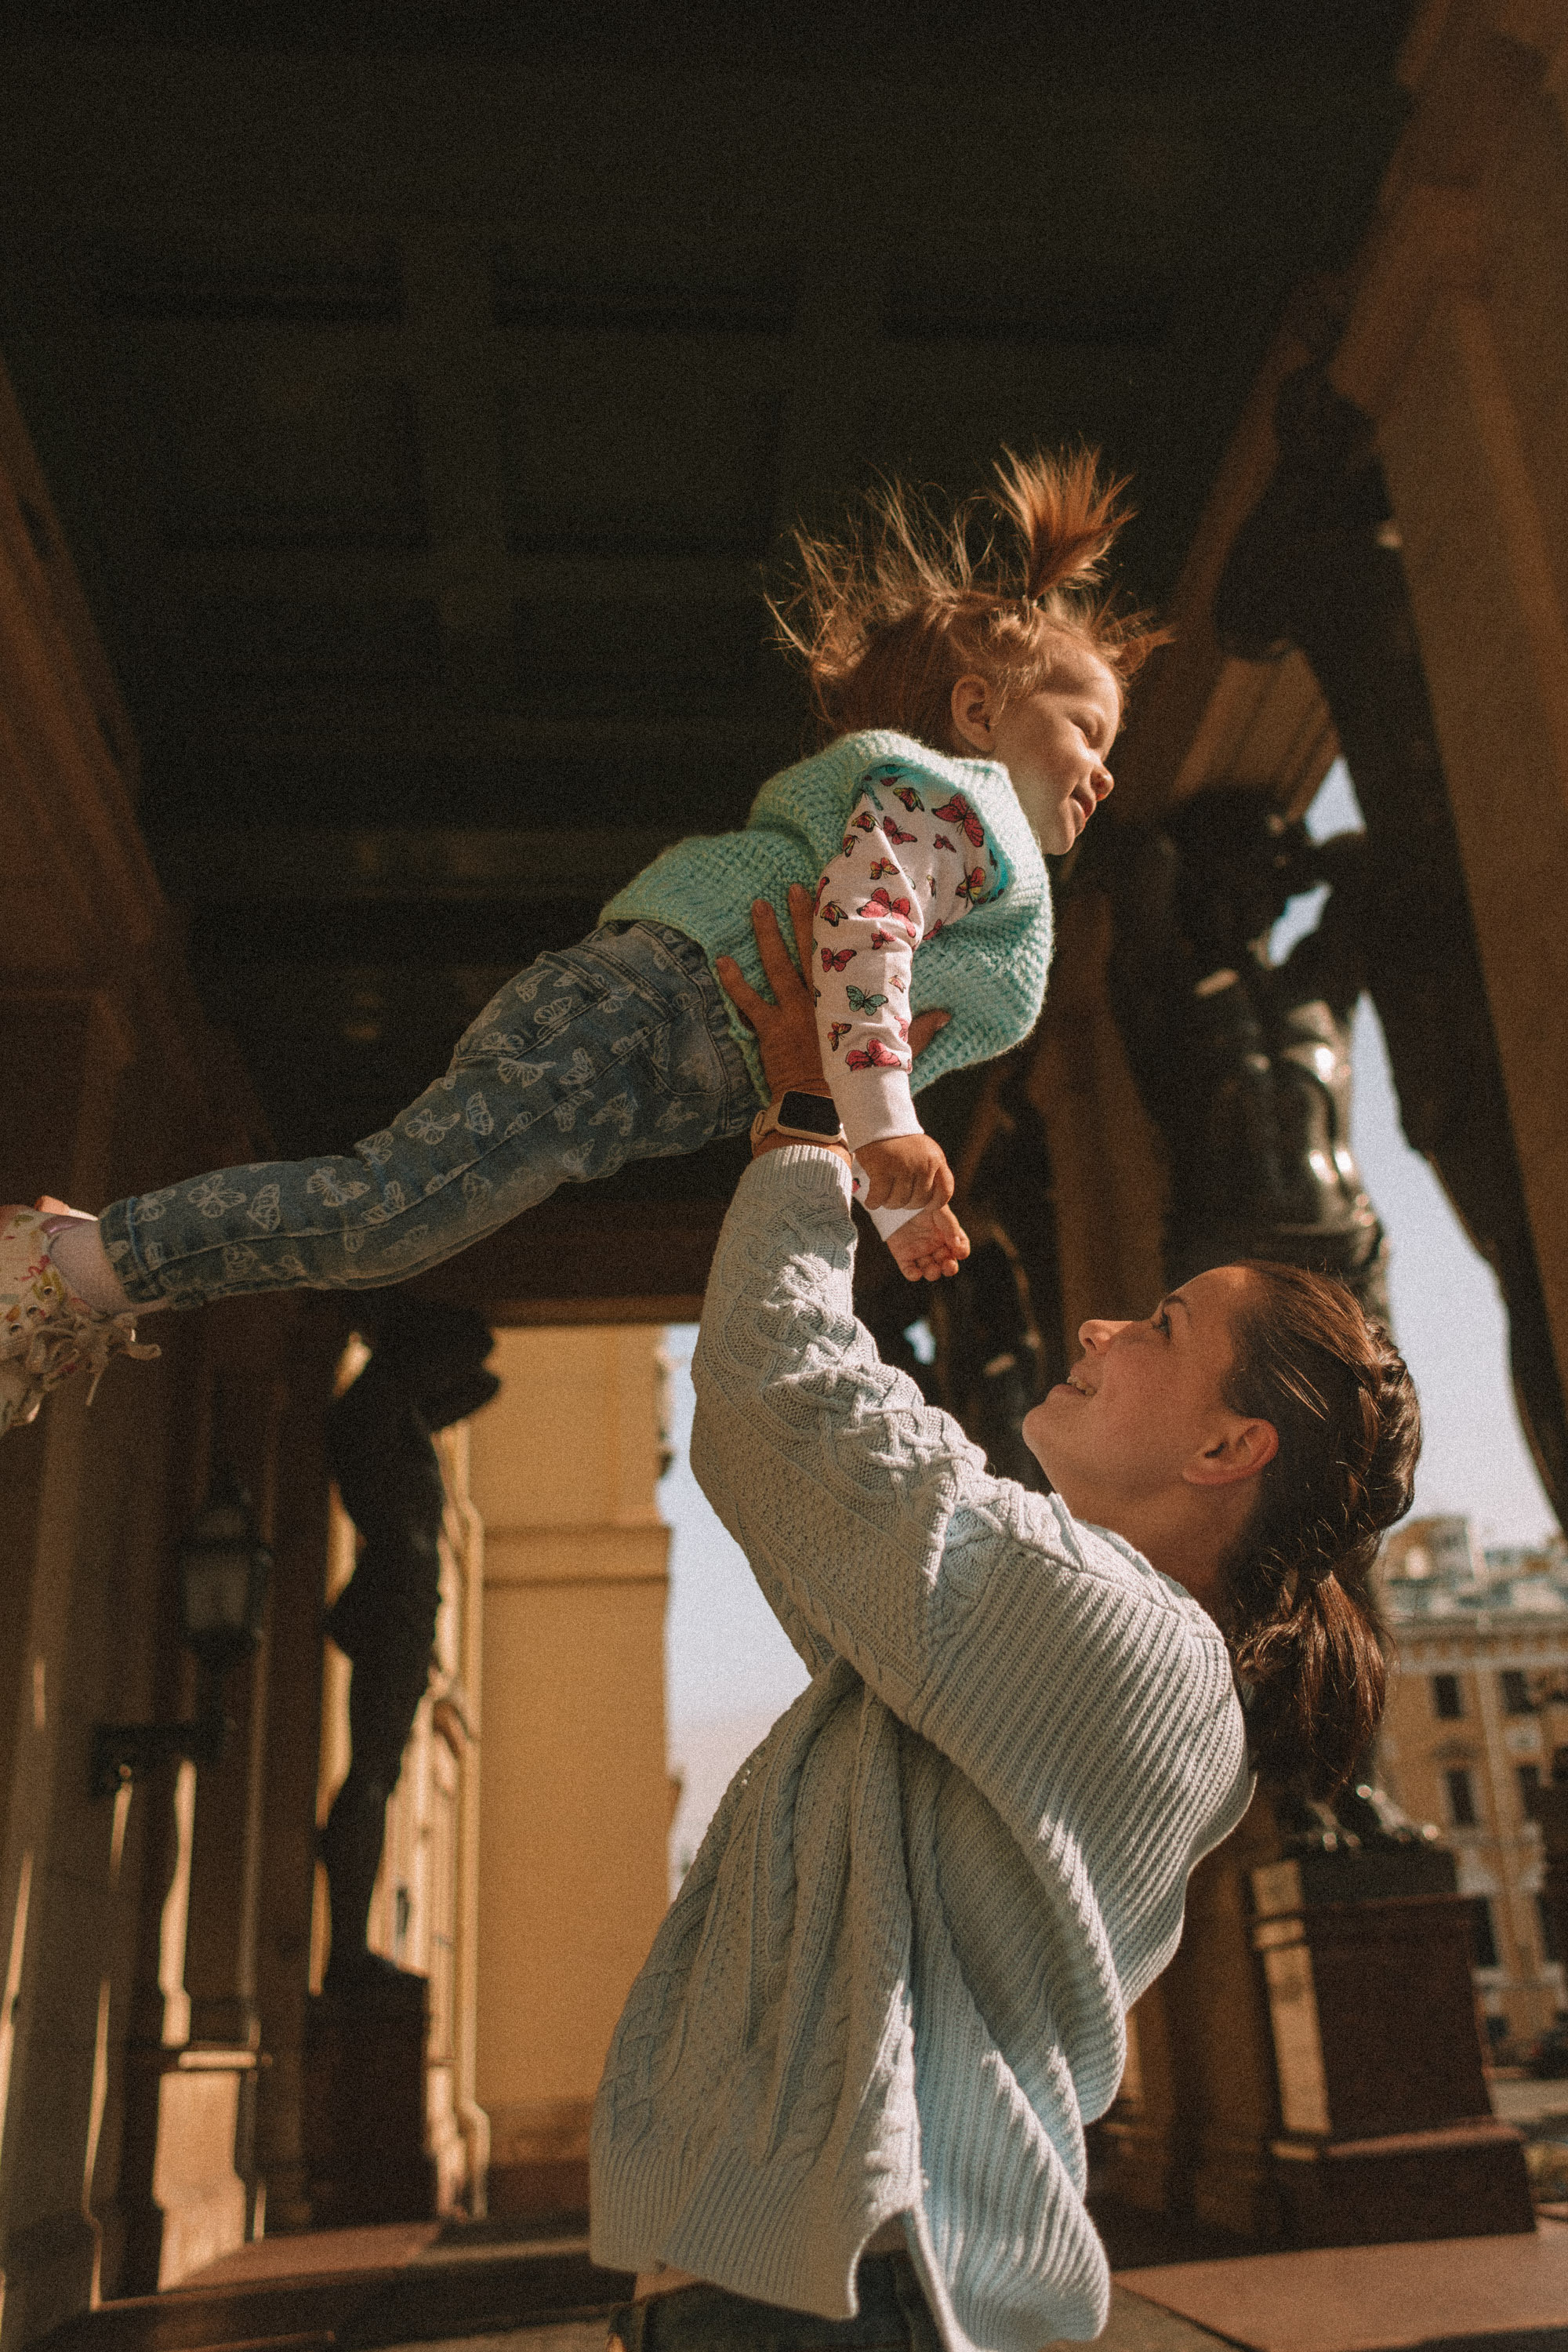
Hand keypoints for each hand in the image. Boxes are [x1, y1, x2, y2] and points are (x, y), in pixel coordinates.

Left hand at [717, 888, 950, 1098]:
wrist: (820, 1110)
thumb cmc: (855, 1083)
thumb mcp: (891, 1054)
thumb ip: (917, 1030)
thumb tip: (946, 1015)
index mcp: (845, 1002)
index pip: (844, 957)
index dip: (839, 929)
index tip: (838, 901)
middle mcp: (818, 1000)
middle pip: (808, 950)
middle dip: (802, 917)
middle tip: (794, 888)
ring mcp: (792, 1013)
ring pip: (776, 966)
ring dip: (766, 935)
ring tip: (757, 906)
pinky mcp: (769, 1029)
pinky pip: (747, 1000)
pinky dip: (733, 981)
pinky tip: (721, 959)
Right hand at [856, 1133, 953, 1212]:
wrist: (879, 1121)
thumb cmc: (899, 1142)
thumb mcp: (924, 1153)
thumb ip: (929, 1172)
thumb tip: (927, 1202)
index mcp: (936, 1160)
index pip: (945, 1192)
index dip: (934, 1203)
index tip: (924, 1206)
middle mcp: (923, 1164)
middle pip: (919, 1201)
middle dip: (906, 1204)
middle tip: (895, 1198)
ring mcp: (903, 1166)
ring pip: (899, 1201)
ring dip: (889, 1203)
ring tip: (883, 1197)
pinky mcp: (883, 1169)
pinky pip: (880, 1197)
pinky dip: (873, 1202)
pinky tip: (871, 1201)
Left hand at [885, 1201, 970, 1281]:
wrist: (896, 1197)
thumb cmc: (921, 1200)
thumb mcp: (938, 1208)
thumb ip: (950, 1225)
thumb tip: (956, 1245)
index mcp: (947, 1234)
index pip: (960, 1247)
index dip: (962, 1251)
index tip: (959, 1251)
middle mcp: (936, 1245)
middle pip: (947, 1263)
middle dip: (950, 1268)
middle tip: (948, 1266)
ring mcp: (920, 1251)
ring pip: (930, 1270)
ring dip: (933, 1273)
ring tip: (932, 1269)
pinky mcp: (904, 1256)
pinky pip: (909, 1270)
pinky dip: (913, 1275)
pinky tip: (915, 1273)